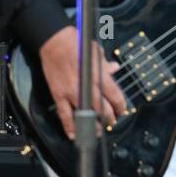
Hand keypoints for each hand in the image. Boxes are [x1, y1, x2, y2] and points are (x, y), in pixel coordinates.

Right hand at [39, 26, 126, 140]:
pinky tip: (74, 134)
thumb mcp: (96, 52)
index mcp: (99, 76)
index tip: (121, 110)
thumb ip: (105, 64)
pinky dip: (69, 127)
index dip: (120, 106)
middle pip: (103, 110)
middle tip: (112, 121)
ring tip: (99, 131)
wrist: (54, 42)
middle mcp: (87, 87)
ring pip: (86, 116)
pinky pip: (65, 115)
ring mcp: (72, 93)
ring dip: (94, 126)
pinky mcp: (59, 96)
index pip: (115, 96)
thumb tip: (114, 68)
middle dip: (110, 118)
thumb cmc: (76, 44)